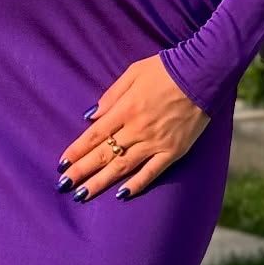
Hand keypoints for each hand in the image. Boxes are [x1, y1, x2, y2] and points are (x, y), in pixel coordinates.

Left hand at [57, 55, 208, 202]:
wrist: (202, 73)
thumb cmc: (166, 69)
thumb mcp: (133, 72)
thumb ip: (112, 95)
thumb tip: (92, 116)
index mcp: (125, 109)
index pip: (94, 135)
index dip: (76, 151)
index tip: (62, 164)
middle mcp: (137, 129)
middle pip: (103, 154)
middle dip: (81, 171)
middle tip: (63, 186)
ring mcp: (155, 142)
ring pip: (122, 167)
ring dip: (100, 182)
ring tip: (82, 195)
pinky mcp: (173, 151)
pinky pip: (152, 172)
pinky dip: (137, 185)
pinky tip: (122, 195)